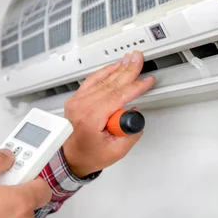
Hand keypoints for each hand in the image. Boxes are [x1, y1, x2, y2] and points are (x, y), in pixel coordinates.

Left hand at [62, 51, 154, 176]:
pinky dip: (105, 72)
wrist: (70, 158)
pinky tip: (114, 67)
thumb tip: (134, 111)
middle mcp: (80, 106)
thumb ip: (129, 131)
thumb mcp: (117, 151)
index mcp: (90, 118)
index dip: (135, 87)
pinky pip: (92, 81)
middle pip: (110, 84)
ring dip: (118, 68)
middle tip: (139, 59)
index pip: (117, 96)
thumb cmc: (90, 155)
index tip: (147, 81)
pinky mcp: (76, 99)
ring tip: (130, 59)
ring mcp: (76, 101)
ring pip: (101, 80)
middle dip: (128, 70)